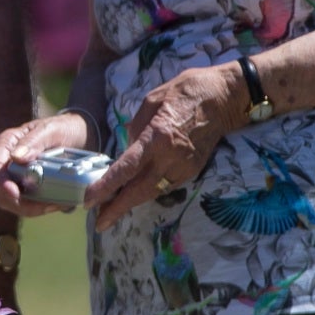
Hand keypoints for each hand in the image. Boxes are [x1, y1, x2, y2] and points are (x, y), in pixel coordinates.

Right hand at [0, 111, 94, 215]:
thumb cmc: (62, 128)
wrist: (77, 136)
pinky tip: (57, 204)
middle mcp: (7, 162)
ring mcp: (17, 176)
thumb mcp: (51, 130)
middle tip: (44, 205)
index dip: (0, 183)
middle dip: (18, 202)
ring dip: (31, 208)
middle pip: (0, 189)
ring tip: (55, 205)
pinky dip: (40, 207)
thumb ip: (34, 141)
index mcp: (7, 144)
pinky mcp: (29, 187)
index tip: (15, 194)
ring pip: (12, 201)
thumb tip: (16, 157)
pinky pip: (27, 203)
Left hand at [85, 63, 245, 226]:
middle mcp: (171, 156)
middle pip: (139, 190)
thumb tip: (127, 148)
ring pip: (152, 192)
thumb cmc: (186, 92)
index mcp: (157, 136)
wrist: (224, 98)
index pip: (126, 168)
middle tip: (98, 222)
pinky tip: (134, 194)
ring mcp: (184, 166)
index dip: (106, 186)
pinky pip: (165, 186)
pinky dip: (148, 192)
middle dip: (117, 208)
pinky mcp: (193, 170)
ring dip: (131, 203)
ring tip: (111, 211)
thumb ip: (136, 127)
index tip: (90, 200)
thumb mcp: (152, 100)